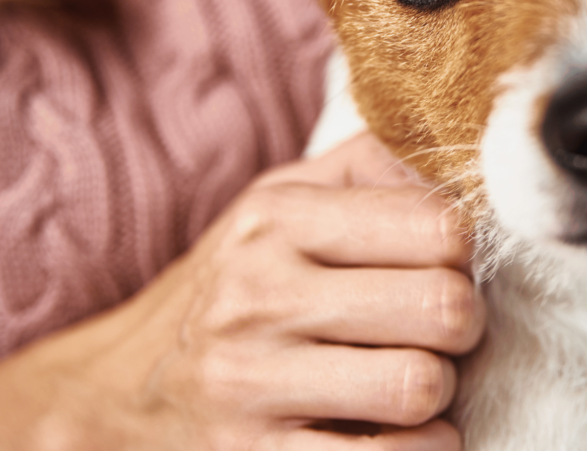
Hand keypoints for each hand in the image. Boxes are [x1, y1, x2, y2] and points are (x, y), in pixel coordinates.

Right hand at [0, 133, 484, 449]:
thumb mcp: (283, 199)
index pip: (437, 224)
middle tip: (444, 325)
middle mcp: (259, 294)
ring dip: (439, 389)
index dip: (465, 249)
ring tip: (414, 376)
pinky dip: (421, 448)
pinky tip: (400, 429)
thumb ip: (372, 165)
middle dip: (464, 322)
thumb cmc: (237, 281)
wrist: (121, 389)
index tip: (445, 263)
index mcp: (279, 216)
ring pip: (419, 386)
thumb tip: (465, 165)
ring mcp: (251, 383)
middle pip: (443, 307)